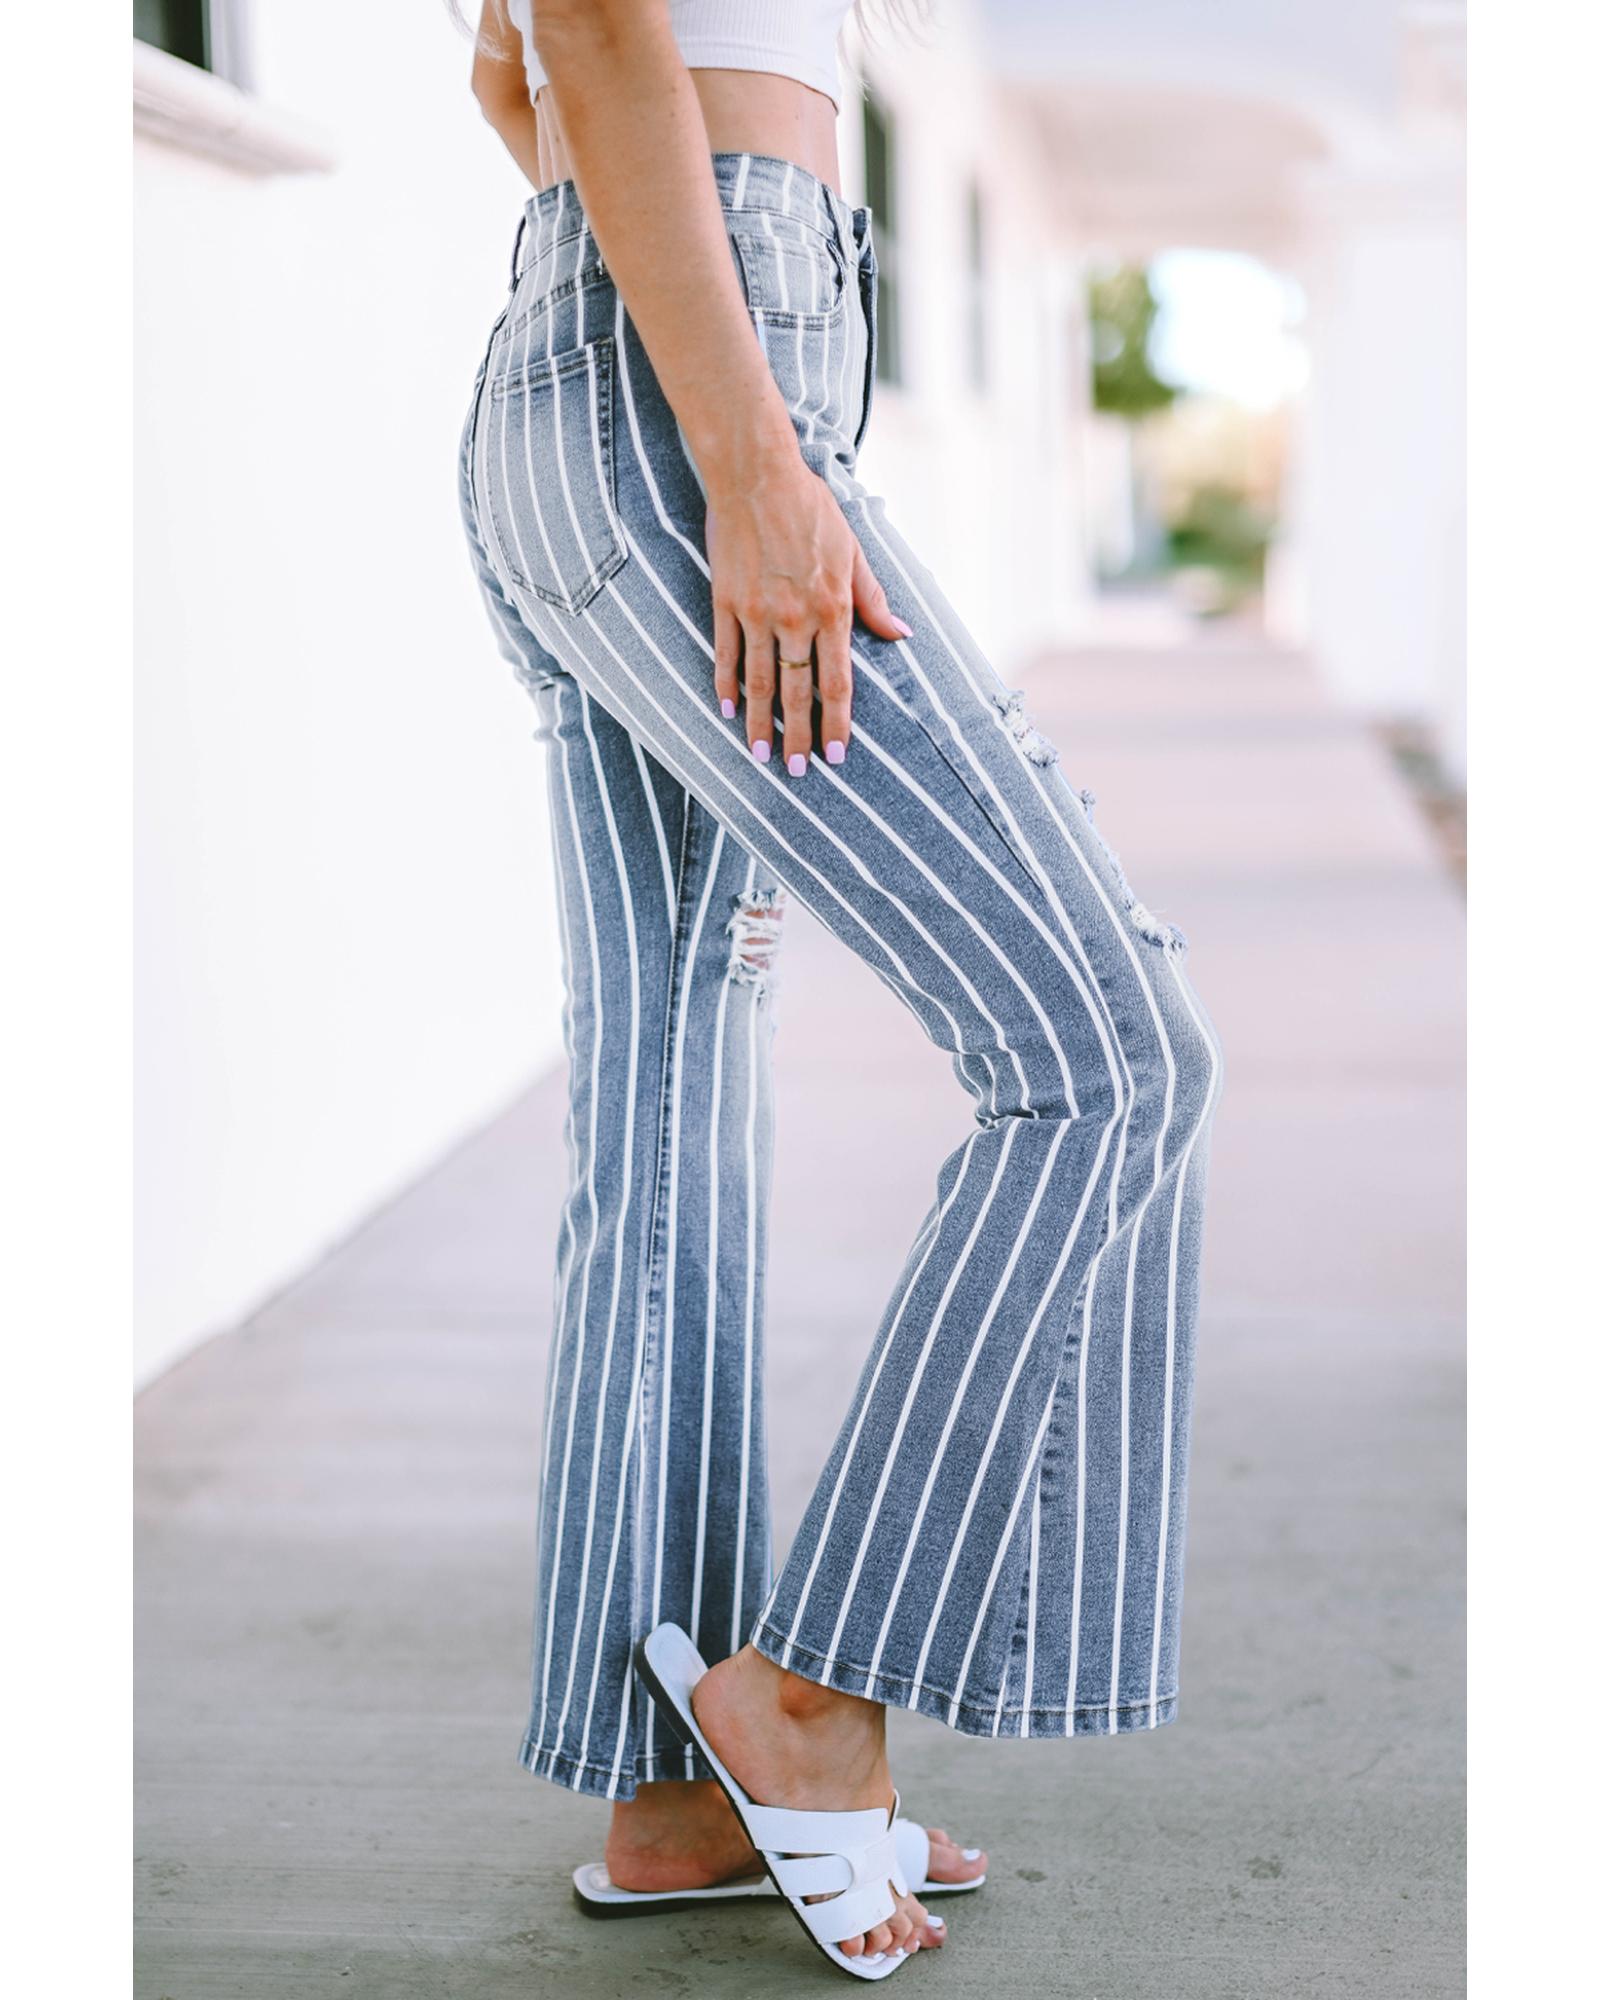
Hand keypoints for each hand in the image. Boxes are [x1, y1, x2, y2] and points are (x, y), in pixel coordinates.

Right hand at [706, 451, 910, 773]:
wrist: (758, 475)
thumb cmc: (811, 509)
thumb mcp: (854, 552)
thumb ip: (874, 599)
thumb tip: (902, 634)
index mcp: (833, 610)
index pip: (837, 682)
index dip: (836, 724)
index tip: (836, 755)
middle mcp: (795, 619)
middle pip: (799, 692)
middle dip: (799, 737)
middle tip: (797, 773)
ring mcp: (757, 613)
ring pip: (761, 681)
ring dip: (761, 723)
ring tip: (762, 755)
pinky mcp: (726, 602)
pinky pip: (726, 653)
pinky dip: (726, 684)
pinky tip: (727, 710)